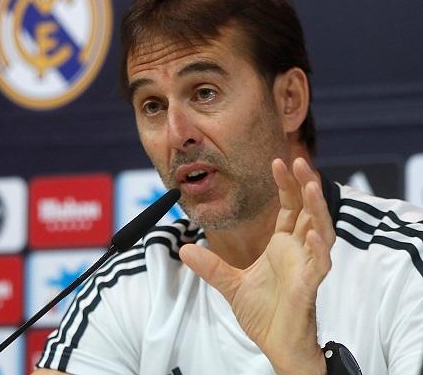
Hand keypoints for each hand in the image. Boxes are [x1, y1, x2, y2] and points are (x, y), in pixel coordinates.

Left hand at [179, 157, 334, 374]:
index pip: (288, 208)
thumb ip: (210, 265)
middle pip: (307, 212)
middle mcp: (299, 252)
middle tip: (297, 161)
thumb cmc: (264, 314)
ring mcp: (307, 268)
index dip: (285, 185)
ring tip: (310, 186)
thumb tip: (185, 248)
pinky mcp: (310, 288)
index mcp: (283, 247)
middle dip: (304, 186)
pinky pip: (320, 266)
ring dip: (317, 209)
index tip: (278, 161)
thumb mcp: (230, 285)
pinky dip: (319, 250)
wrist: (275, 345)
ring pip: (321, 232)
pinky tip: (313, 235)